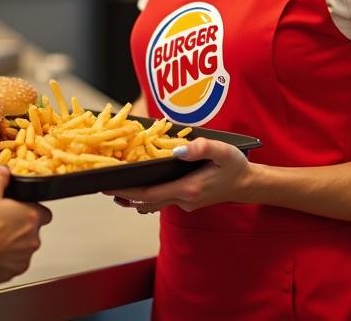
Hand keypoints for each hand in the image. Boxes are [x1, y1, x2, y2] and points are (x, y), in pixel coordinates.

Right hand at [0, 168, 51, 284]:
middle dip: (20, 227)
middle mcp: (32, 237)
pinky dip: (5, 258)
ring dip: (13, 243)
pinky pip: (14, 262)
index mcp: (31, 215)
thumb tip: (2, 172)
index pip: (43, 212)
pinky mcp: (15, 271)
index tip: (18, 210)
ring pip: (24, 247)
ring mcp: (24, 256)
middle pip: (32, 229)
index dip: (30, 210)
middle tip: (1, 223)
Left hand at [105, 138, 248, 213]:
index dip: (126, 190)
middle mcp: (182, 200)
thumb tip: (178, 149)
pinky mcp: (186, 200)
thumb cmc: (235, 166)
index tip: (107, 186)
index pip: (148, 193)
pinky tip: (140, 183)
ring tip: (116, 186)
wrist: (247, 185)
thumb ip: (201, 148)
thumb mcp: (223, 152)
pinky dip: (147, 193)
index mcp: (187, 189)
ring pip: (152, 203)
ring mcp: (183, 203)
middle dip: (124, 195)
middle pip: (145, 201)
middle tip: (103, 186)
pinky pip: (161, 199)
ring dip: (134, 197)